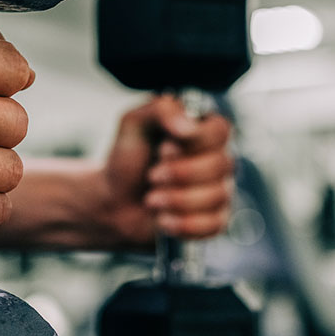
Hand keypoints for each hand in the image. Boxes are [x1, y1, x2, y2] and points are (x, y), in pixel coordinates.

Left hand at [100, 95, 234, 246]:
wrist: (113, 202)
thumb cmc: (127, 160)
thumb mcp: (134, 124)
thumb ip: (161, 110)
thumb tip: (189, 127)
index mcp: (203, 131)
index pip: (221, 130)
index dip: (194, 141)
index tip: (163, 147)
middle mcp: (217, 159)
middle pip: (221, 164)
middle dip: (180, 174)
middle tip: (151, 176)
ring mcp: (220, 191)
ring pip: (217, 196)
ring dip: (176, 200)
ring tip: (150, 200)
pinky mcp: (215, 221)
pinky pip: (213, 225)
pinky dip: (183, 225)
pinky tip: (162, 220)